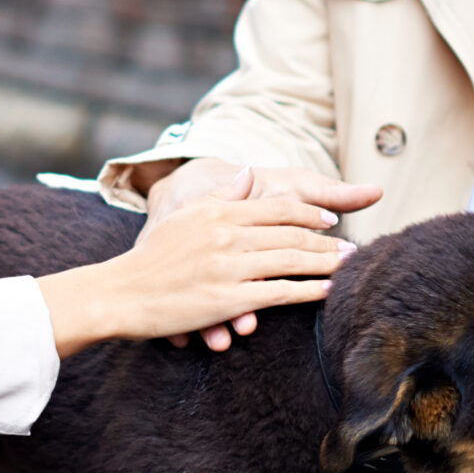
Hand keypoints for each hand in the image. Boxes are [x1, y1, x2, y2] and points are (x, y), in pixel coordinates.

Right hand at [37, 184, 350, 357]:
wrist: (119, 293)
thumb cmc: (151, 259)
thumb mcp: (184, 217)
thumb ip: (220, 196)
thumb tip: (247, 174)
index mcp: (217, 211)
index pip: (276, 207)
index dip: (310, 213)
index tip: (332, 221)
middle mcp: (227, 234)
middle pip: (291, 234)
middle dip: (327, 242)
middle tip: (354, 248)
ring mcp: (229, 266)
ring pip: (291, 261)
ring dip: (326, 264)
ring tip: (349, 267)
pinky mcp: (229, 298)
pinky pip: (279, 292)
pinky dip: (309, 290)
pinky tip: (327, 291)